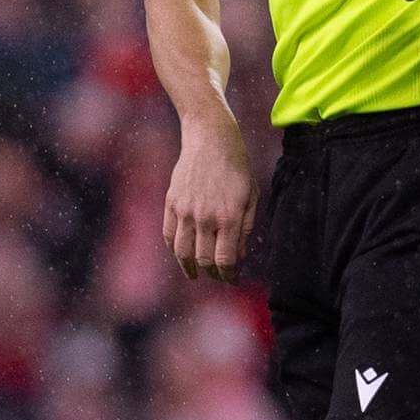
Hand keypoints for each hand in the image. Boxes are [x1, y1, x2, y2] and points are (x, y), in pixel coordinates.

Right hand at [164, 118, 254, 279]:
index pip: (225, 259)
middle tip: (216, 276)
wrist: (211, 140)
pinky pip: (168, 235)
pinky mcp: (171, 203)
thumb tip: (238, 256)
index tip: (231, 279)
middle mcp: (205, 217)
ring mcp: (185, 210)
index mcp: (229, 217)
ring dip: (188, 267)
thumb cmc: (237, 168)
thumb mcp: (251, 197)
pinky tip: (182, 254)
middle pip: (203, 259)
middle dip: (211, 273)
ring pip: (181, 252)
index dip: (228, 275)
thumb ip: (245, 229)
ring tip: (195, 274)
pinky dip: (174, 249)